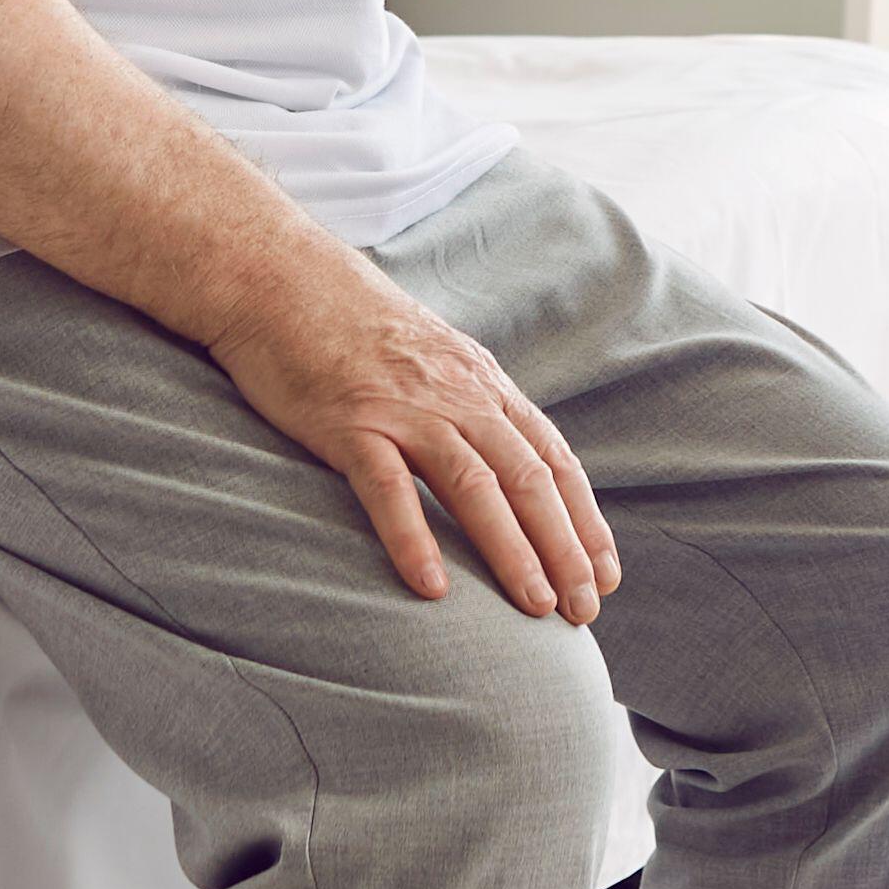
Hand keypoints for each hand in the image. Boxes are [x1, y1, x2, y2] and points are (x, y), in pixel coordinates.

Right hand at [202, 256, 620, 622]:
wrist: (282, 277)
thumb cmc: (355, 329)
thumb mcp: (434, 360)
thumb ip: (471, 407)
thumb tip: (506, 464)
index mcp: (482, 385)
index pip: (551, 459)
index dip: (584, 520)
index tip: (607, 575)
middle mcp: (457, 397)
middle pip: (526, 479)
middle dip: (563, 549)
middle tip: (584, 610)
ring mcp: (405, 409)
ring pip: (474, 485)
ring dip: (511, 551)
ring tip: (534, 607)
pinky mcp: (350, 423)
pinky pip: (388, 487)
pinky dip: (413, 538)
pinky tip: (432, 588)